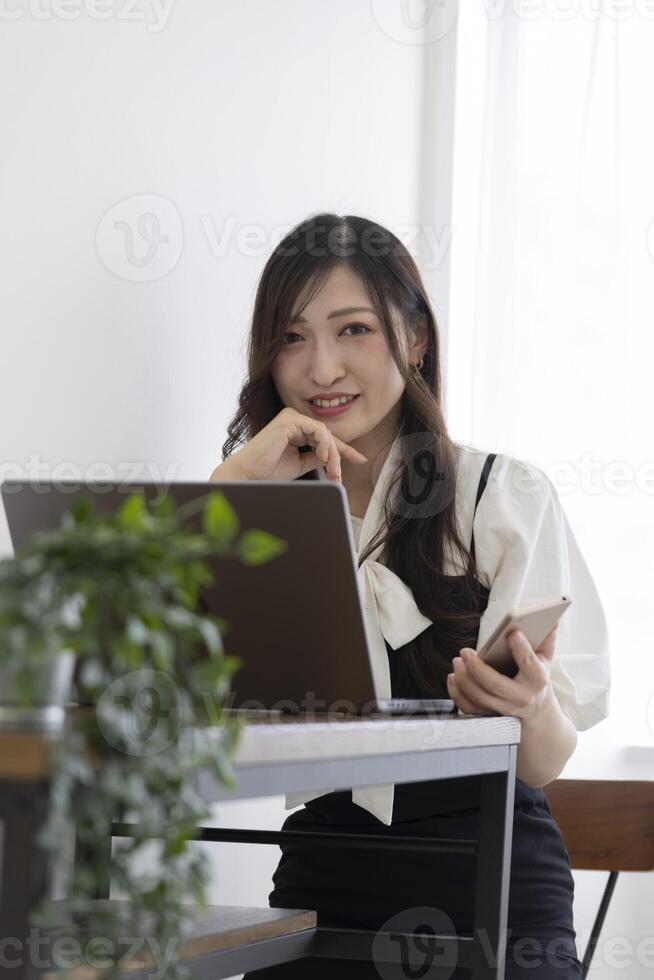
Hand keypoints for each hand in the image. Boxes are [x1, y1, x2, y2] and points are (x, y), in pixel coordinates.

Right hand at [211, 407, 366, 482]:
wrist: (249, 475)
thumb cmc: (268, 471)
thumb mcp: (300, 464)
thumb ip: (317, 457)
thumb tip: (336, 457)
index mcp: (295, 429)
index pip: (324, 438)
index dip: (343, 450)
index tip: (360, 460)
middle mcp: (293, 420)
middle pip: (327, 435)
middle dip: (338, 456)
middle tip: (338, 477)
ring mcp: (291, 417)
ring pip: (325, 433)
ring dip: (333, 454)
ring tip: (332, 473)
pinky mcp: (289, 420)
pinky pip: (318, 429)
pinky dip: (324, 444)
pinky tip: (324, 458)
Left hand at [447, 623, 558, 722]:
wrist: (537, 712)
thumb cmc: (537, 678)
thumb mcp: (545, 659)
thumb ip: (547, 639)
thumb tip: (552, 620)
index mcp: (537, 680)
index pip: (530, 665)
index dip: (522, 649)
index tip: (512, 633)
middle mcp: (521, 697)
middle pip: (496, 685)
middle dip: (478, 668)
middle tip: (465, 651)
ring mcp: (505, 709)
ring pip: (480, 697)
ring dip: (464, 679)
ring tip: (457, 660)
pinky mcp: (490, 715)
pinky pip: (470, 708)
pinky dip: (457, 694)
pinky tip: (453, 677)